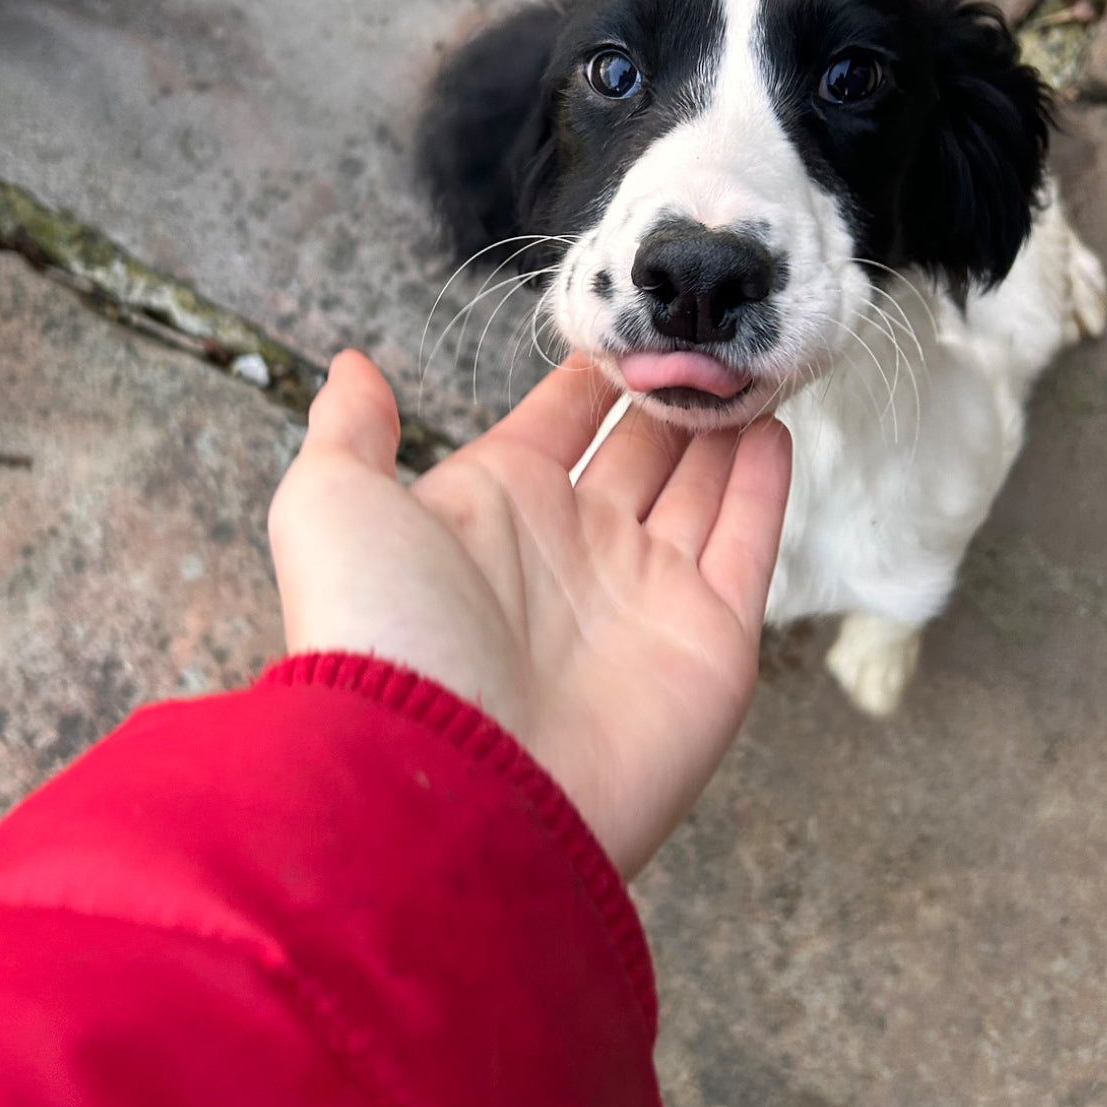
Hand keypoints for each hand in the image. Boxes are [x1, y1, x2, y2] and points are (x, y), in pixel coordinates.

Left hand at [268, 352, 791, 876]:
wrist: (448, 793)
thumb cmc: (379, 639)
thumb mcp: (331, 508)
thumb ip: (349, 433)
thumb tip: (350, 366)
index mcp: (493, 508)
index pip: (557, 420)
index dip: (591, 370)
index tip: (628, 314)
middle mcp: (572, 548)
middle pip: (642, 447)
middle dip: (674, 389)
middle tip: (711, 327)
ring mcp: (646, 594)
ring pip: (702, 485)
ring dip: (728, 423)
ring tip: (757, 356)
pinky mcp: (711, 639)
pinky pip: (748, 544)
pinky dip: (766, 485)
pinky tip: (776, 426)